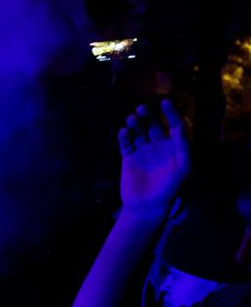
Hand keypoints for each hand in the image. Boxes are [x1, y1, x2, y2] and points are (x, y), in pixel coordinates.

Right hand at [118, 101, 189, 216]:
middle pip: (153, 124)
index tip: (164, 101)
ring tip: (131, 119)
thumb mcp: (183, 168)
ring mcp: (142, 151)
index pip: (174, 124)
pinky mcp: (128, 157)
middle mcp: (158, 146)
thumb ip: (183, 148)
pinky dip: (124, 136)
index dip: (170, 112)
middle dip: (147, 115)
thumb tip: (179, 128)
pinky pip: (126, 143)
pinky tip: (124, 133)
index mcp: (174, 146)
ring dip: (134, 123)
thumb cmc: (169, 188)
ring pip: (138, 131)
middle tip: (141, 109)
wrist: (147, 205)